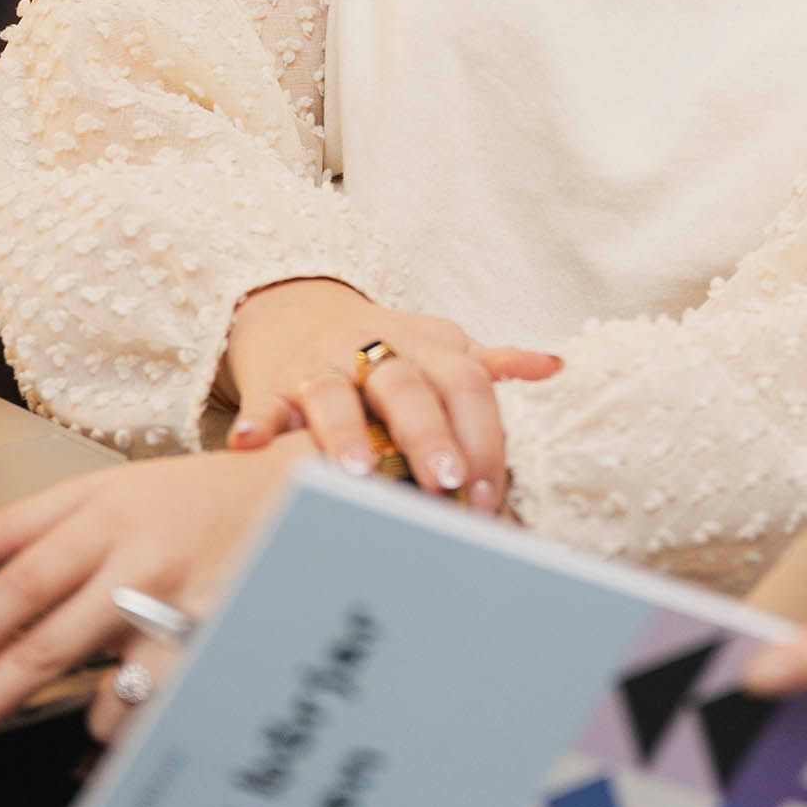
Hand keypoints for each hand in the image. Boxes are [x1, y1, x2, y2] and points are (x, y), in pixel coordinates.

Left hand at [0, 438, 306, 761]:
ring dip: (90, 716)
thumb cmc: (199, 496)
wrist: (302, 493)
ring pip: (106, 702)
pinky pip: (160, 714)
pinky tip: (150, 691)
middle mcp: (143, 566)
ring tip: (105, 695)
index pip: (20, 584)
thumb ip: (25, 523)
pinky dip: (141, 717)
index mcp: (108, 519)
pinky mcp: (221, 649)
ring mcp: (186, 613)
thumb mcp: (109, 487)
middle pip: (43, 650)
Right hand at [222, 279, 561, 508]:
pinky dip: (258, 422)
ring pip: (336, 394)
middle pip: (409, 387)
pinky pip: (265, 402)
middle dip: (429, 436)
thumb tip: (554, 366)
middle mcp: (378, 350)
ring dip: (346, 432)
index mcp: (432, 346)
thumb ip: (491, 367)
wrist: (302, 312)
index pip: (468, 384)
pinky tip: (251, 443)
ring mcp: (324, 366)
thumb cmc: (390, 347)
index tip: (489, 495)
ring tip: (358, 474)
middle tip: (444, 483)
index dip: (483, 436)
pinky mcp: (275, 384)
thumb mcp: (443, 348)